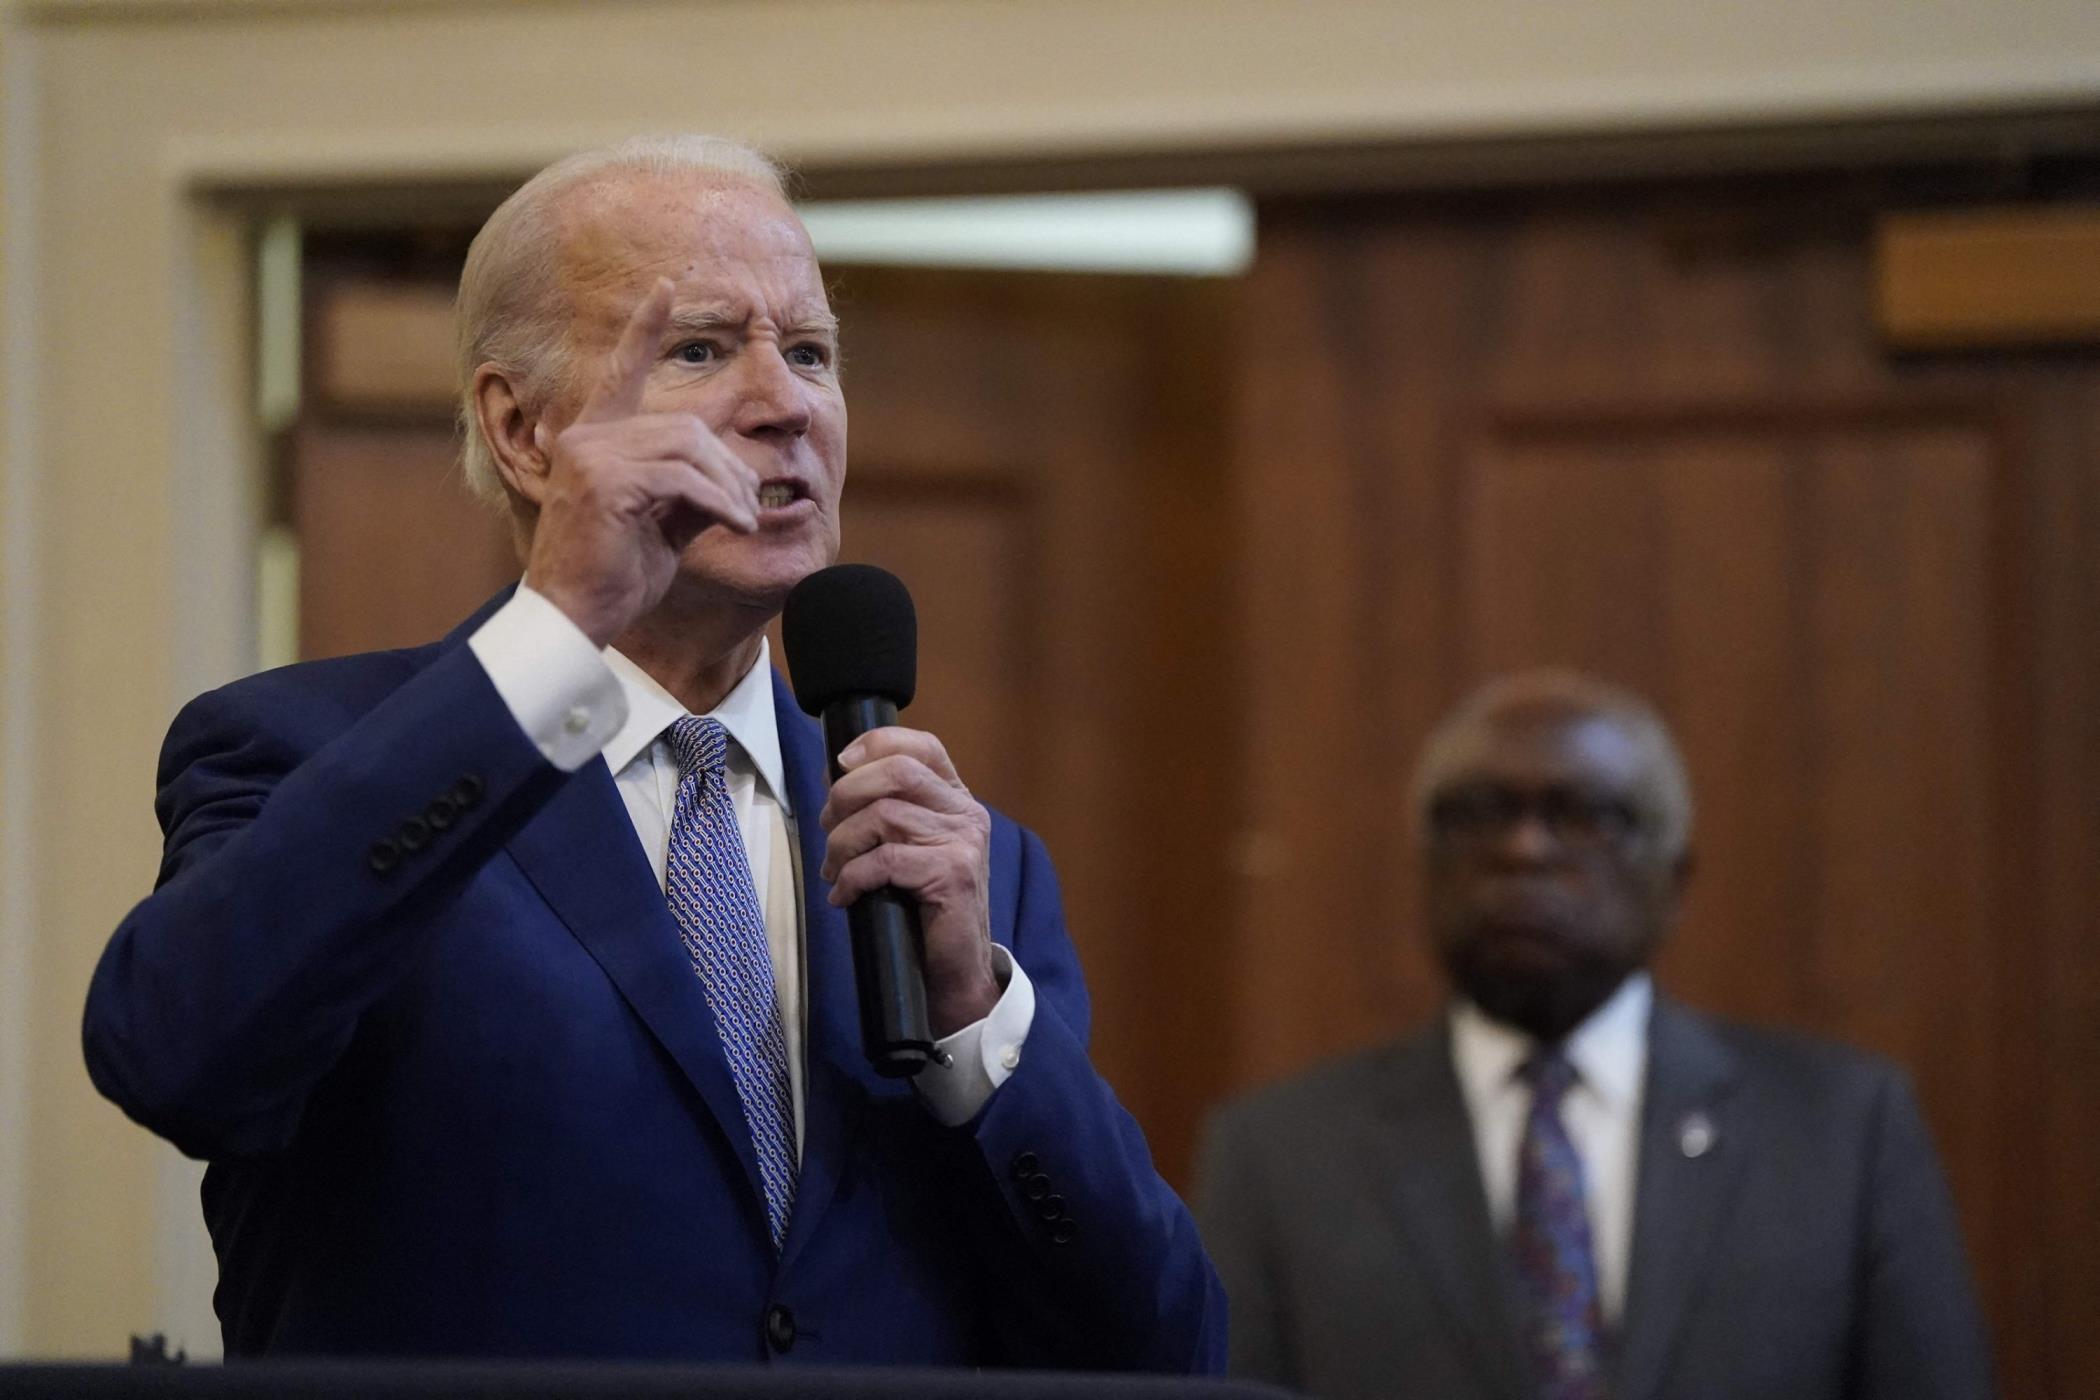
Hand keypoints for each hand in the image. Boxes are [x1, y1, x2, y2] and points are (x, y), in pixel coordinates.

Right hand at [523, 279, 763, 646]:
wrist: (577, 619)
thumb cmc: (615, 577)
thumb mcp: (663, 523)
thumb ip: (691, 488)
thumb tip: (739, 477)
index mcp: (595, 440)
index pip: (622, 373)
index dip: (644, 329)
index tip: (667, 286)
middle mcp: (587, 438)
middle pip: (685, 426)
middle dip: (729, 465)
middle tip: (750, 506)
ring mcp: (592, 456)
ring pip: (689, 449)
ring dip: (730, 486)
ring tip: (744, 519)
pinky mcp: (606, 484)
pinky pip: (683, 479)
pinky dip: (720, 501)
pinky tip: (737, 524)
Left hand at [817, 728, 999, 1036]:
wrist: (954, 969)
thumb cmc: (921, 906)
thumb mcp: (905, 846)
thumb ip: (883, 808)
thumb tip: (833, 775)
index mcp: (955, 798)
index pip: (922, 746)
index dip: (877, 743)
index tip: (839, 764)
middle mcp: (965, 812)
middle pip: (897, 772)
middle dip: (846, 796)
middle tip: (827, 829)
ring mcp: (963, 842)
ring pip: (882, 816)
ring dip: (842, 845)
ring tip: (833, 871)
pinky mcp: (952, 874)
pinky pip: (884, 861)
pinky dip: (851, 879)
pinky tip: (843, 897)